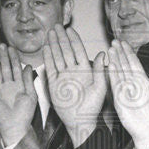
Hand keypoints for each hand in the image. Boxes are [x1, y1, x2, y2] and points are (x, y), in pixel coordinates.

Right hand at [0, 44, 36, 147]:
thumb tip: (28, 66)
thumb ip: (28, 80)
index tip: (12, 48)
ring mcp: (0, 89)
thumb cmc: (25, 114)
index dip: (14, 58)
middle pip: (5, 67)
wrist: (15, 126)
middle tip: (1, 45)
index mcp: (20, 85)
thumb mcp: (31, 95)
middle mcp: (9, 86)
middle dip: (4, 56)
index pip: (16, 68)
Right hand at [43, 25, 106, 145]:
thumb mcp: (100, 87)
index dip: (73, 40)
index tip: (69, 30)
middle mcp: (73, 71)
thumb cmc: (92, 107)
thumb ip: (100, 70)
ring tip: (49, 34)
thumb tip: (103, 53)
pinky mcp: (54, 84)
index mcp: (85, 70)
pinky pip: (50, 68)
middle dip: (61, 38)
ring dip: (53, 45)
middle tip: (56, 27)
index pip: (78, 51)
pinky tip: (46, 48)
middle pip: (66, 51)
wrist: (80, 121)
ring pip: (57, 57)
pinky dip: (48, 58)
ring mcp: (63, 76)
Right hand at [106, 39, 148, 148]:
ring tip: (111, 49)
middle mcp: (133, 85)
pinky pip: (115, 86)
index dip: (129, 53)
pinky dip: (113, 75)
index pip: (134, 64)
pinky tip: (111, 65)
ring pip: (119, 73)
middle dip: (120, 53)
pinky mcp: (120, 100)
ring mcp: (125, 92)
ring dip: (115, 61)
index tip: (124, 43)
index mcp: (143, 82)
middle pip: (125, 65)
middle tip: (115, 41)